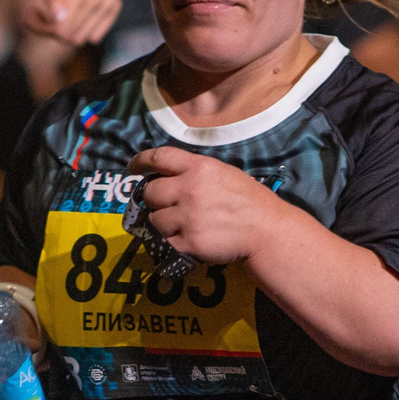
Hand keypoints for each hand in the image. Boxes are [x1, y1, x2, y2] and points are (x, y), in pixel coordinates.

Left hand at [24, 0, 118, 46]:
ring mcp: (108, 2)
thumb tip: (59, 16)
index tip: (31, 12)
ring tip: (54, 11)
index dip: (41, 27)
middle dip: (51, 29)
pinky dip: (81, 28)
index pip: (60, 32)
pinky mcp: (114, 5)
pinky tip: (70, 13)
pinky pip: (95, 35)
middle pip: (70, 38)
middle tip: (39, 11)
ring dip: (65, 30)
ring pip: (82, 39)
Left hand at [129, 145, 293, 265]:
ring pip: (155, 219)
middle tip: (166, 205)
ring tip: (182, 225)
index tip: (132, 167)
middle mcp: (189, 189)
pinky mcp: (189, 241)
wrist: (266, 231)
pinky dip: (174, 242)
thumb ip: (196, 173)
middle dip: (154, 199)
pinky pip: (166, 241)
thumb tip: (169, 177)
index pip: (159, 157)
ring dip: (163, 223)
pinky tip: (189, 239)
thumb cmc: (250, 201)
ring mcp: (188, 217)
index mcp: (199, 168)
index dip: (141, 161)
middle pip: (150, 192)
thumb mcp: (225, 174)